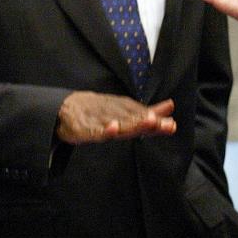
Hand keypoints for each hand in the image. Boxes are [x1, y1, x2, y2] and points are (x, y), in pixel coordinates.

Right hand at [56, 92, 175, 144]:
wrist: (67, 107)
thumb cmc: (100, 110)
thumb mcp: (125, 109)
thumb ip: (148, 111)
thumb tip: (171, 106)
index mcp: (125, 110)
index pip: (142, 116)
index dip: (157, 121)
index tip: (170, 124)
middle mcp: (114, 113)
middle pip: (132, 119)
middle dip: (146, 121)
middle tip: (159, 121)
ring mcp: (99, 120)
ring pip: (117, 122)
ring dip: (131, 122)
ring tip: (147, 122)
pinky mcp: (84, 129)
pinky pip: (95, 131)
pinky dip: (104, 129)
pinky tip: (112, 128)